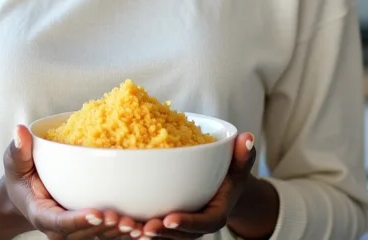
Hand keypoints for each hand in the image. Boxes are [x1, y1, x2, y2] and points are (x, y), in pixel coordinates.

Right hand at [5, 125, 143, 239]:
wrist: (27, 194)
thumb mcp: (15, 162)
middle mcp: (60, 230)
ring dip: (118, 234)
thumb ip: (18, 150)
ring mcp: (76, 232)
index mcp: (42, 215)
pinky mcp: (90, 229)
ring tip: (138, 226)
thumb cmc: (21, 177)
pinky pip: (107, 234)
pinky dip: (124, 233)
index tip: (97, 212)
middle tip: (124, 219)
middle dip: (104, 228)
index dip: (78, 220)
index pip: (60, 222)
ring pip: (99, 238)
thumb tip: (20, 130)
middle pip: (84, 234)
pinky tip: (145, 227)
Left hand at [138, 133, 257, 237]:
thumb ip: (243, 154)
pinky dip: (137, 227)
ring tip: (126, 226)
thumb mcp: (239, 165)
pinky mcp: (168, 225)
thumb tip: (247, 137)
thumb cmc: (230, 174)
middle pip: (179, 236)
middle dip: (161, 233)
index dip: (186, 223)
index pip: (203, 223)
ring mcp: (182, 229)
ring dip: (144, 233)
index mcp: (216, 215)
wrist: (221, 188)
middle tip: (143, 227)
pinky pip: (152, 229)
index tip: (169, 219)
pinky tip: (119, 221)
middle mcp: (197, 227)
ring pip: (163, 237)